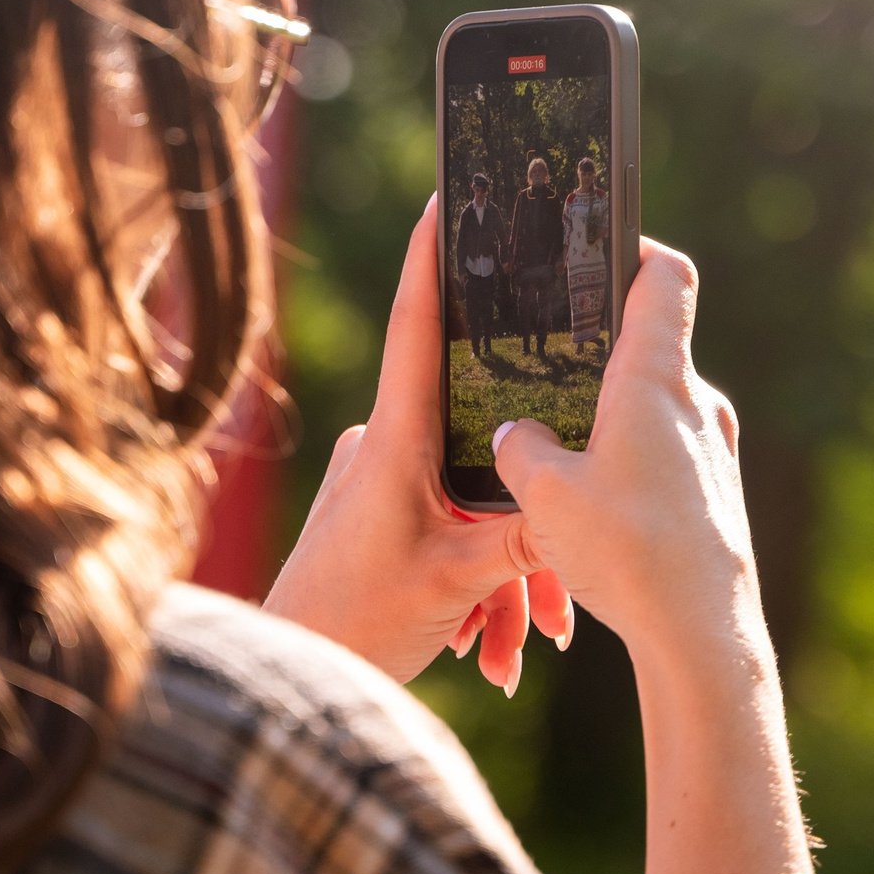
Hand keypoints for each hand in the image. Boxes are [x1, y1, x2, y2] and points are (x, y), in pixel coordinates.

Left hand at [264, 198, 572, 688]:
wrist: (291, 677)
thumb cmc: (351, 620)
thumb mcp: (453, 582)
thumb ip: (521, 540)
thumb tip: (581, 506)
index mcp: (395, 439)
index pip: (417, 326)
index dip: (433, 259)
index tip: (447, 196)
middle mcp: (385, 447)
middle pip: (482, 445)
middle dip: (526, 525)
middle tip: (552, 605)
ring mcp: (381, 482)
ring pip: (473, 502)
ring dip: (503, 580)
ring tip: (519, 645)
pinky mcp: (381, 517)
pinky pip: (449, 530)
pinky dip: (476, 588)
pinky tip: (487, 651)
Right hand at [490, 239, 757, 662]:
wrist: (703, 636)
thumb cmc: (630, 553)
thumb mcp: (545, 496)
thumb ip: (520, 449)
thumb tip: (516, 435)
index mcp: (657, 380)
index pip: (665, 277)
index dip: (633, 249)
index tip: (597, 250)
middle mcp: (696, 403)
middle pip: (651, 345)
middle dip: (598, 351)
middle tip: (546, 365)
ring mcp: (715, 449)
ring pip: (655, 409)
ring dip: (610, 418)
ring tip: (561, 451)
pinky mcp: (716, 493)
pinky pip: (667, 457)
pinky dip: (630, 464)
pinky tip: (594, 506)